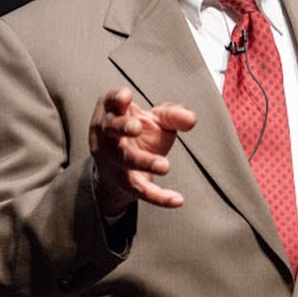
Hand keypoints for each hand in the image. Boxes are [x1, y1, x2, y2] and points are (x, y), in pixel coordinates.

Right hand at [88, 87, 196, 215]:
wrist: (124, 168)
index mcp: (113, 112)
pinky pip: (139, 190)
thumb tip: (190, 119)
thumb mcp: (156, 119)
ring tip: (164, 166)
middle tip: (136, 127)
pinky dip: (159, 197)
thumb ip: (173, 114)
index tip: (126, 96)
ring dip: (143, 162)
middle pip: (110, 129)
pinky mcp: (123, 182)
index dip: (116, 98)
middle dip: (122, 127)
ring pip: (124, 160)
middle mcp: (107, 135)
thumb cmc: (141, 133)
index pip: (110, 101)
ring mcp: (112, 160)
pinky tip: (177, 200)